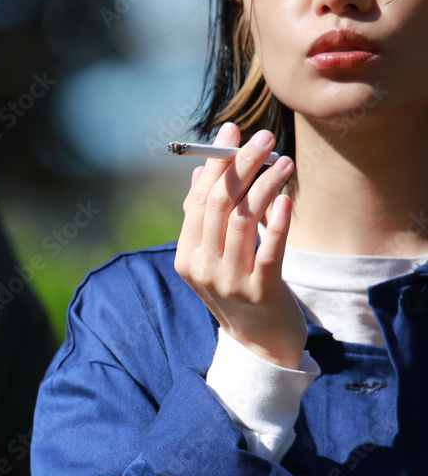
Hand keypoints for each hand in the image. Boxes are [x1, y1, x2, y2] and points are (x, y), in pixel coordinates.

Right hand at [174, 123, 306, 368]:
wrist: (259, 344)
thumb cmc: (239, 291)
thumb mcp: (214, 257)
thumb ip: (205, 219)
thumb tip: (198, 175)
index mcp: (187, 256)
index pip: (197, 201)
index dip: (215, 164)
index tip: (232, 132)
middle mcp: (203, 268)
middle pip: (219, 205)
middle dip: (241, 165)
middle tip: (265, 138)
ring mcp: (230, 281)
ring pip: (244, 220)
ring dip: (265, 185)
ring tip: (285, 162)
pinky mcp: (261, 291)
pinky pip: (269, 249)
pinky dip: (279, 221)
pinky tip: (288, 198)